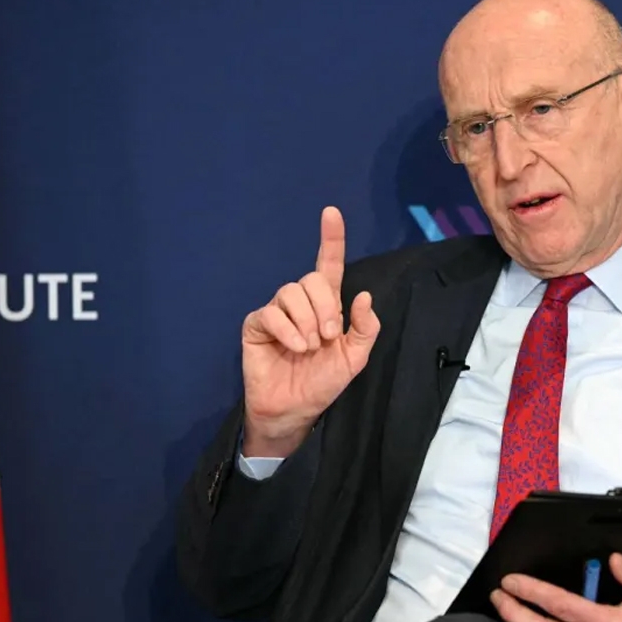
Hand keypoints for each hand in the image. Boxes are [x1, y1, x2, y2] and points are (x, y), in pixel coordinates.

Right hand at [240, 206, 379, 455]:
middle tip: (328, 337)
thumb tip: (363, 296)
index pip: (329, 265)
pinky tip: (294, 346)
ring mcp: (277, 312)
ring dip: (306, 320)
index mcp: (327, 306)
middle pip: (312, 280)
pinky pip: (270, 313)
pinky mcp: (256, 325)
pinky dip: (287, 329)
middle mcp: (301, 303)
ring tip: (309, 347)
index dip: (331, 238)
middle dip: (325, 306)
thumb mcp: (354, 359)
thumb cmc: (323, 383)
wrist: (295, 409)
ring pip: (291, 292)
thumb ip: (364, 329)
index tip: (332, 212)